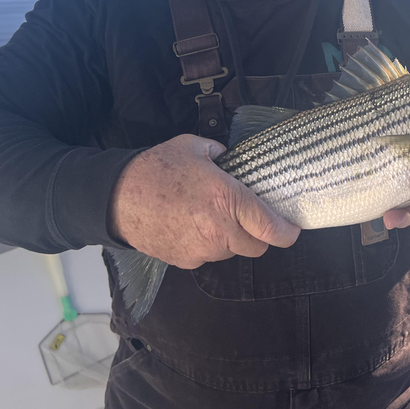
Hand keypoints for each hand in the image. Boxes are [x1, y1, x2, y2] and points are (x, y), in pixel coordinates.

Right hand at [109, 134, 300, 268]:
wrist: (117, 197)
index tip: (292, 229)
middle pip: (256, 246)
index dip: (287, 232)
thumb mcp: (195, 147)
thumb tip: (233, 159)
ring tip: (211, 217)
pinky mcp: (186, 261)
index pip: (270, 227)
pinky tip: (193, 226)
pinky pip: (209, 256)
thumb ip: (222, 154)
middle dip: (257, 234)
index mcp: (227, 199)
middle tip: (248, 218)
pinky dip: (209, 245)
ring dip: (231, 239)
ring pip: (232, 252)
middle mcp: (219, 229)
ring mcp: (202, 249)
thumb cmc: (157, 168)